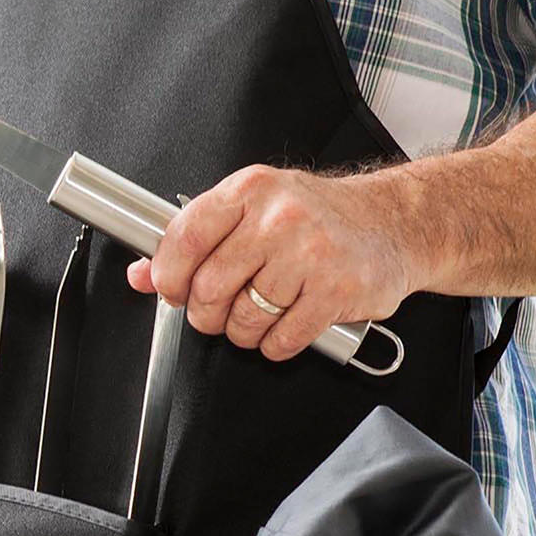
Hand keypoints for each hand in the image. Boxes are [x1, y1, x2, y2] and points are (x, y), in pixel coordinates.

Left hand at [125, 165, 425, 360]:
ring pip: (243, 320)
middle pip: (209, 288)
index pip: (185, 238)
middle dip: (206, 313)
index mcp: (251, 191)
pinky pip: (281, 340)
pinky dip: (275, 344)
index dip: (169, 275)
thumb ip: (197, 238)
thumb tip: (142, 273)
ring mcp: (311, 255)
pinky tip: (286, 324)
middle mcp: (280, 218)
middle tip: (218, 311)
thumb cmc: (318, 217)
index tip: (172, 289)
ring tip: (259, 314)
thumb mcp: (253, 208)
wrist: (393, 222)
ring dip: (243, 331)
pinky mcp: (337, 292)